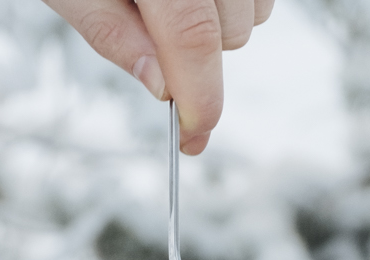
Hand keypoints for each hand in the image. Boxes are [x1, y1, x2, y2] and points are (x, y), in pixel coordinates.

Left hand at [42, 0, 273, 152]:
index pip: (192, 34)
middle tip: (156, 32)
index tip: (194, 136)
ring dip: (221, 24)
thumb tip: (161, 88)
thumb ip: (112, 33)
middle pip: (233, 31)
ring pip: (256, 12)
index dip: (199, 97)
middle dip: (199, 55)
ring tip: (175, 1)